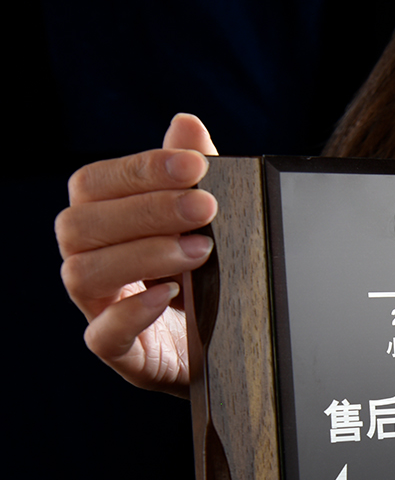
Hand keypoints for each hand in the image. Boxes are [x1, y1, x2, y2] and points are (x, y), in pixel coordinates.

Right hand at [55, 113, 218, 396]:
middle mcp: (90, 265)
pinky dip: (132, 312)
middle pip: (80, 226)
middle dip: (146, 211)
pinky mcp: (123, 355)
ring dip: (143, 255)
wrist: (231, 350)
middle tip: (205, 209)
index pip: (92, 185)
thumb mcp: (206, 226)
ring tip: (199, 252)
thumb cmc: (209, 282)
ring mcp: (100, 312)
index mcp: (102, 226)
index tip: (194, 165)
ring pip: (83, 275)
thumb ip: (192, 179)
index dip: (139, 170)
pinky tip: (169, 295)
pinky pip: (103, 335)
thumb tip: (186, 124)